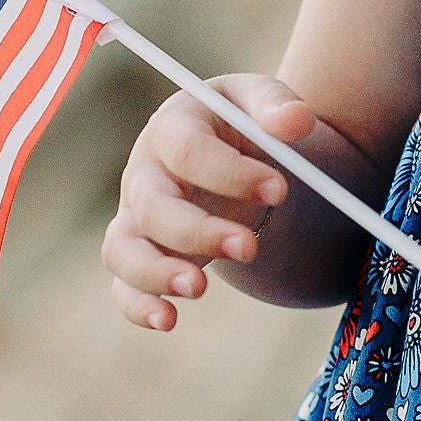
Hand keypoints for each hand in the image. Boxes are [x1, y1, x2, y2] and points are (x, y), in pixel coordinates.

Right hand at [102, 75, 317, 331]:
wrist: (224, 149)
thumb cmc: (237, 122)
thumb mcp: (257, 100)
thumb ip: (276, 105)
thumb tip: (297, 122)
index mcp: (172, 127)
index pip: (187, 150)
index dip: (229, 173)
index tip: (279, 190)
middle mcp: (145, 173)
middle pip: (153, 206)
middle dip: (199, 231)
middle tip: (250, 247)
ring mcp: (136, 216)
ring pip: (123, 249)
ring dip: (156, 273)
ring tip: (199, 287)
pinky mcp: (140, 253)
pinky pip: (124, 284)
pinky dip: (138, 305)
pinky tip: (168, 320)